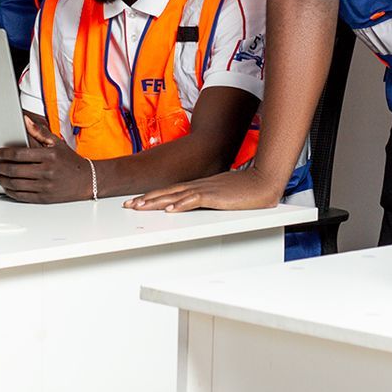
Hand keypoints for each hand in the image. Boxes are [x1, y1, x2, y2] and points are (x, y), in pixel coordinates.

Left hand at [0, 116, 92, 202]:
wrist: (86, 180)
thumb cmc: (70, 161)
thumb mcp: (57, 142)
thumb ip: (40, 132)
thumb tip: (25, 120)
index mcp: (48, 156)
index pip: (19, 154)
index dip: (4, 153)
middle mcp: (46, 171)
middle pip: (15, 170)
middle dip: (0, 168)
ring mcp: (45, 186)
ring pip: (16, 184)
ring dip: (2, 180)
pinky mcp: (44, 198)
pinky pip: (22, 196)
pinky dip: (11, 192)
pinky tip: (6, 187)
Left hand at [127, 166, 283, 213]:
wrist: (263, 181)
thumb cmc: (246, 189)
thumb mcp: (222, 194)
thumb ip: (209, 198)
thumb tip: (198, 204)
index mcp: (199, 186)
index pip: (171, 191)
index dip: (153, 196)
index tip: (138, 202)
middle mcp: (198, 186)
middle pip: (166, 192)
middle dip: (146, 199)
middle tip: (128, 205)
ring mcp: (205, 190)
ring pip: (175, 196)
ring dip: (156, 202)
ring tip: (140, 207)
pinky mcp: (215, 196)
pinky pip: (194, 200)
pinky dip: (180, 205)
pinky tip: (169, 209)